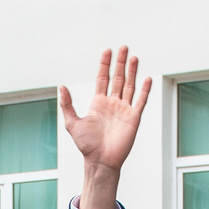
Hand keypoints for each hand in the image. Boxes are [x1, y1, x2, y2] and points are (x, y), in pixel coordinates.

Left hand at [60, 46, 152, 208]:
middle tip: (124, 47)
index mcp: (98, 103)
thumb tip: (61, 87)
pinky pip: (140, 101)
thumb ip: (67, 104)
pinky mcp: (133, 118)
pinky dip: (144, 90)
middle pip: (118, 78)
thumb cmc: (86, 145)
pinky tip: (147, 78)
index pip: (103, 78)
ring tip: (134, 57)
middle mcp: (112, 104)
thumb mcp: (72, 122)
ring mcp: (124, 110)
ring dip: (132, 72)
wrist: (100, 161)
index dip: (105, 64)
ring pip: (130, 86)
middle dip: (120, 63)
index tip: (107, 51)